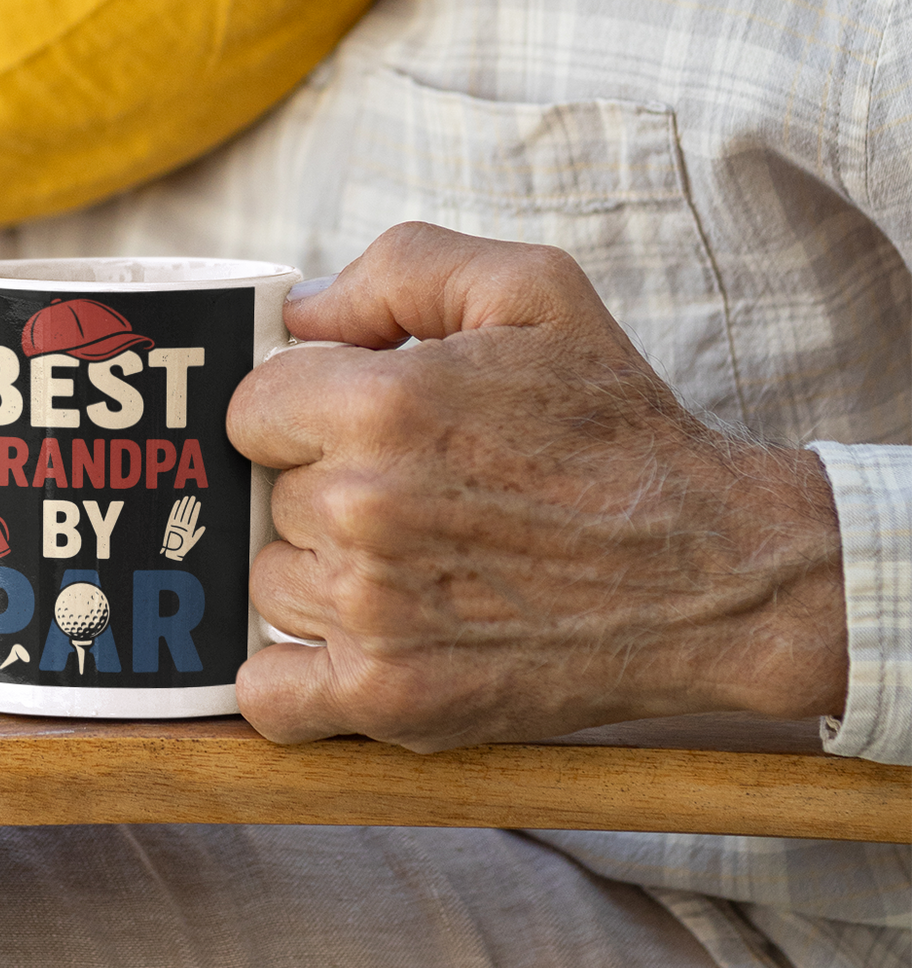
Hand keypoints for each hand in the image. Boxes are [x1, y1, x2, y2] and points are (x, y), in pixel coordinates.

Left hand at [160, 492, 205, 560]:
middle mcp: (183, 525)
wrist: (173, 551)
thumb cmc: (184, 547)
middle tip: (193, 497)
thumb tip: (203, 527)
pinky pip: (173, 514)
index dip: (196, 509)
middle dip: (190, 504)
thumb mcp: (193, 541)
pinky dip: (176, 507)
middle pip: (187, 512)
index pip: (194, 516)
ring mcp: (176, 524)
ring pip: (180, 511)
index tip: (198, 502)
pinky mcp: (170, 524)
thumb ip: (198, 534)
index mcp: (190, 529)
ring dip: (184, 504)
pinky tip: (178, 502)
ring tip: (186, 498)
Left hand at [227, 225, 846, 750]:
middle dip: (322, 488)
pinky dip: (290, 679)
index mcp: (381, 404)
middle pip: (267, 497)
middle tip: (413, 494)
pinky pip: (269, 698)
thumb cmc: (619, 428)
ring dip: (320, 576)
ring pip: (273, 586)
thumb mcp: (531, 291)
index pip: (254, 408)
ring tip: (412, 563)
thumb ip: (400, 268)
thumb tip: (299, 311)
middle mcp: (363, 509)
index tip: (359, 426)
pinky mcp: (395, 698)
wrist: (712, 569)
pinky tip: (345, 645)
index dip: (304, 411)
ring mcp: (373, 613)